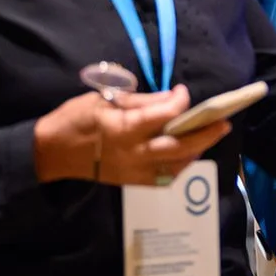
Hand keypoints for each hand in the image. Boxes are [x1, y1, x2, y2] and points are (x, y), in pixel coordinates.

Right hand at [32, 84, 232, 184]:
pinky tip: (187, 154)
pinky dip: (180, 166)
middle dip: (205, 134)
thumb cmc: (75, 120)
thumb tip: (172, 98)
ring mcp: (134, 172)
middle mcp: (132, 154)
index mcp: (123, 129)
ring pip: (176, 166)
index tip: (183, 92)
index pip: (163, 116)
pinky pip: (165, 178)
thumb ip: (140, 101)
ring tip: (209, 136)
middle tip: (223, 122)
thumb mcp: (103, 100)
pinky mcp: (132, 183)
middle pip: (179, 147)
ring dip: (197, 151)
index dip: (179, 103)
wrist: (51, 154)